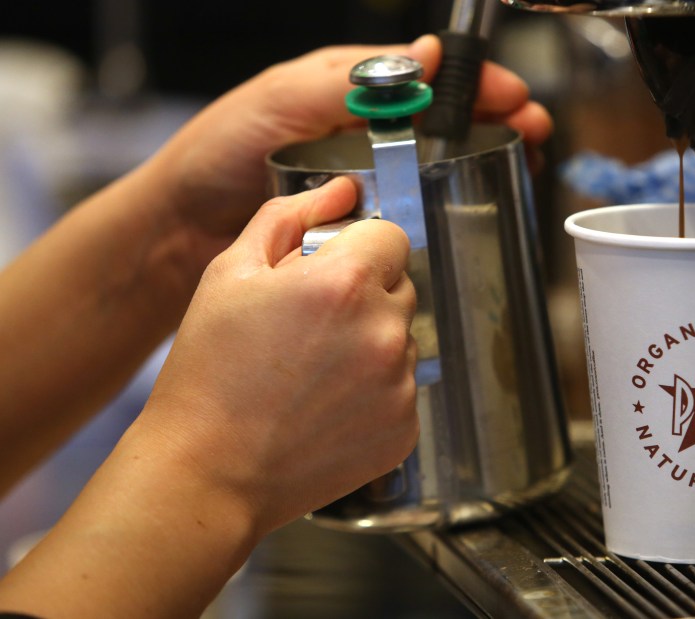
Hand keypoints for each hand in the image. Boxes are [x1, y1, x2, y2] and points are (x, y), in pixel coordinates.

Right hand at [133, 177, 418, 534]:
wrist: (207, 471)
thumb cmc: (210, 372)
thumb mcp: (230, 272)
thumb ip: (290, 218)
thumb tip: (341, 190)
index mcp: (346, 282)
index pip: (391, 236)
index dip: (359, 248)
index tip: (331, 269)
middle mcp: (385, 332)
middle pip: (400, 286)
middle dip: (365, 293)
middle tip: (310, 325)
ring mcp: (400, 385)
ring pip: (403, 338)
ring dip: (371, 342)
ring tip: (313, 370)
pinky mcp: (405, 429)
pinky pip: (403, 387)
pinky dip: (375, 390)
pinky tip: (326, 403)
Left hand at [148, 35, 551, 289]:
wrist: (180, 227)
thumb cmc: (218, 153)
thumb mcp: (282, 100)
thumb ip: (349, 82)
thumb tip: (423, 56)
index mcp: (346, 90)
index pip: (427, 76)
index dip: (476, 84)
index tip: (514, 99)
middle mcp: (360, 130)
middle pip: (444, 118)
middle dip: (494, 120)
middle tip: (533, 134)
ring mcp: (362, 175)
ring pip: (436, 162)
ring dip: (481, 161)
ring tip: (520, 168)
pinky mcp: (357, 219)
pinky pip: (410, 206)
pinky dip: (445, 204)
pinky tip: (468, 211)